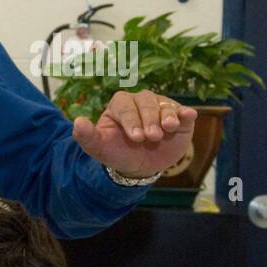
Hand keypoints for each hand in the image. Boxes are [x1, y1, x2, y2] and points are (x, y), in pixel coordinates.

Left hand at [71, 90, 197, 178]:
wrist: (140, 164)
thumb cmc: (117, 152)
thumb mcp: (100, 148)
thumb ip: (87, 137)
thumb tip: (77, 123)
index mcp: (120, 104)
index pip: (126, 107)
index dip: (131, 121)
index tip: (136, 137)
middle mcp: (141, 101)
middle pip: (147, 103)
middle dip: (149, 120)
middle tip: (151, 137)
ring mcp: (161, 107)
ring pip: (165, 105)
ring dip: (167, 116)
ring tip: (168, 128)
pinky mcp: (179, 116)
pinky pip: (183, 111)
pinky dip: (186, 113)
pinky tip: (188, 116)